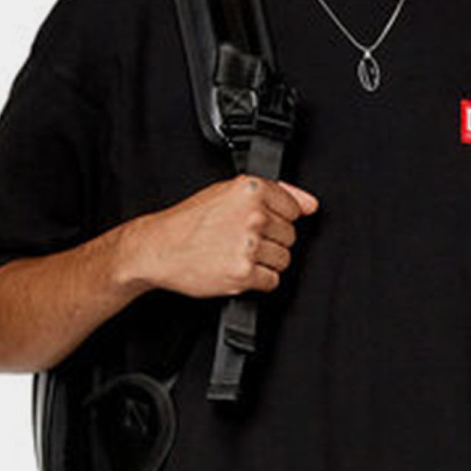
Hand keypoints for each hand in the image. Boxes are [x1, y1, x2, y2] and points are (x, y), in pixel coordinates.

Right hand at [137, 176, 319, 302]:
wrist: (159, 249)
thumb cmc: (189, 222)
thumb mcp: (228, 192)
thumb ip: (276, 193)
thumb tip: (310, 204)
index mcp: (250, 190)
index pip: (294, 209)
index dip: (276, 218)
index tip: (257, 223)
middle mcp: (252, 215)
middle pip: (290, 236)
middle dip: (271, 241)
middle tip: (243, 240)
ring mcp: (249, 245)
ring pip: (283, 260)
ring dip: (265, 262)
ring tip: (239, 255)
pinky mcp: (244, 273)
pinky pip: (272, 281)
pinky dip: (258, 280)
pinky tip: (238, 269)